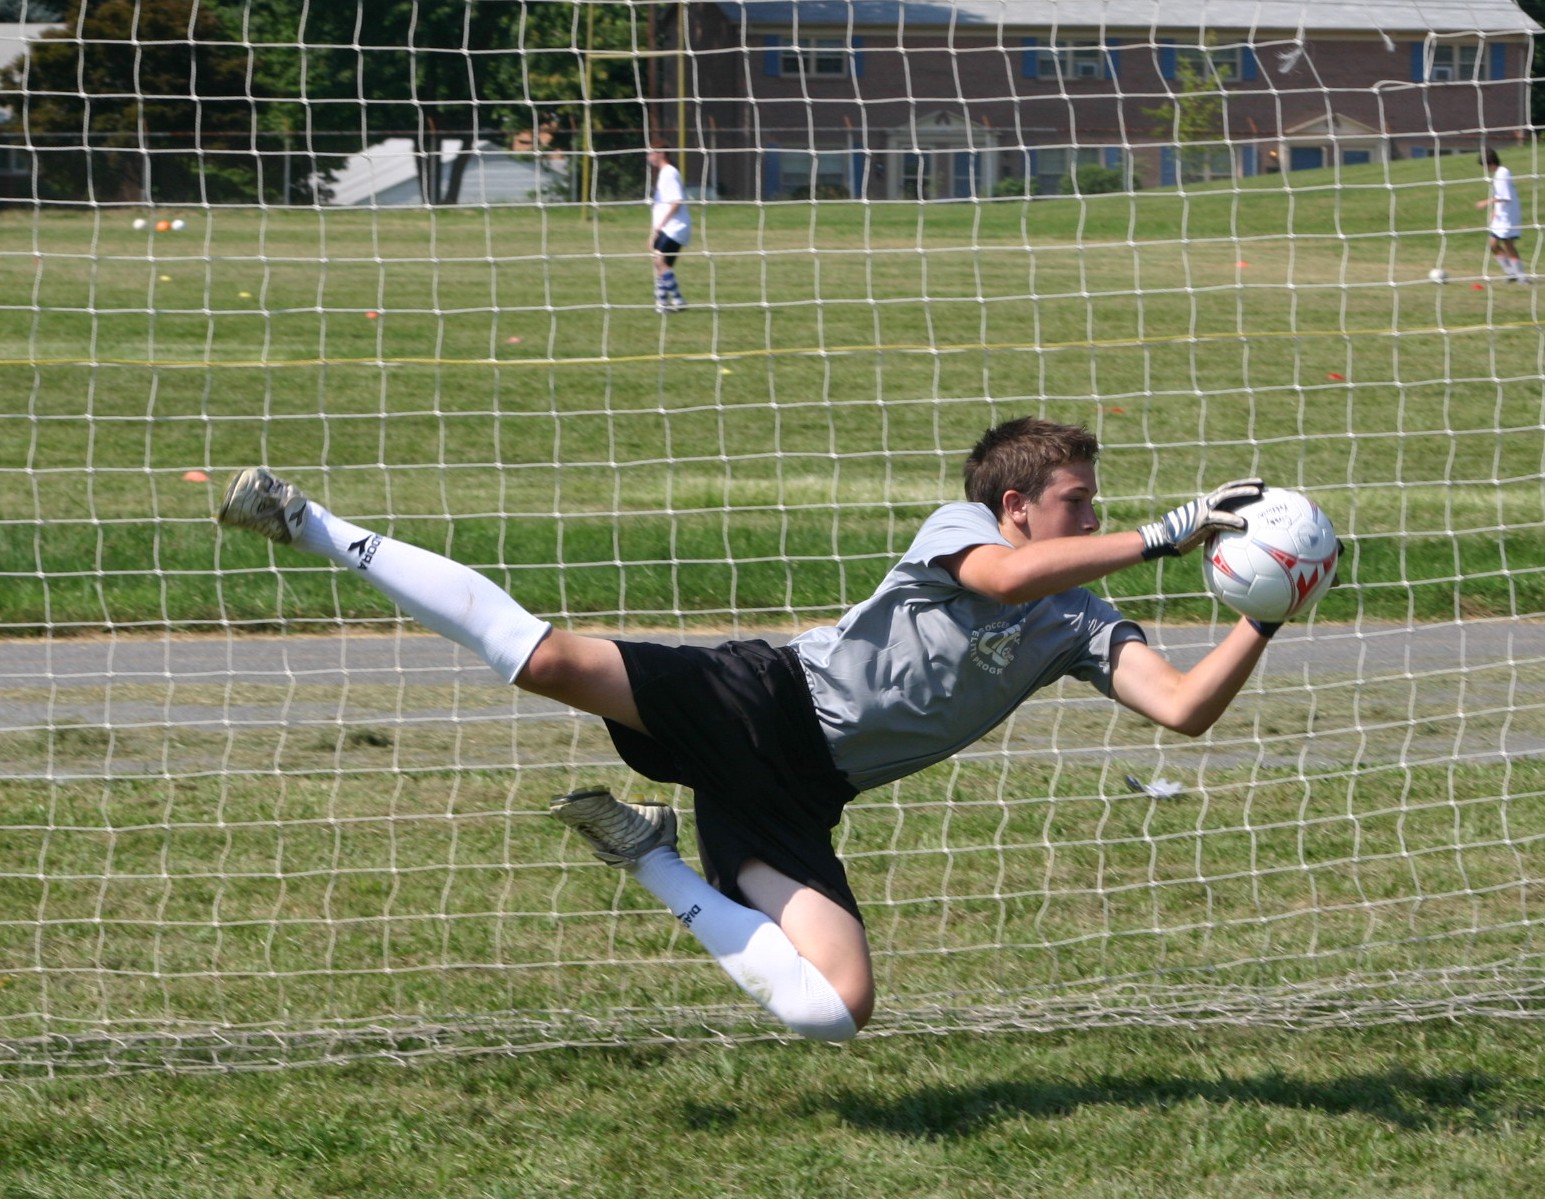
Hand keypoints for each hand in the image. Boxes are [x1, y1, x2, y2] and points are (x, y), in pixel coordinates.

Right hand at [1138, 478, 1264, 559]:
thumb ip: (1210, 533)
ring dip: (1243, 494)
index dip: (1241, 486)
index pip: (1225, 491)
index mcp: (1204, 505)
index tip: (1257, 485)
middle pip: (1229, 489)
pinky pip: (1220, 520)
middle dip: (1246, 484)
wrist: (1161, 540)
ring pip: (1226, 498)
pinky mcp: (1200, 522)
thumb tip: (1223, 543)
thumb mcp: (1196, 534)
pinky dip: (1233, 521)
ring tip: (1259, 495)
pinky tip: (1245, 525)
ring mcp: (1203, 511)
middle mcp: (1204, 503)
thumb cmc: (1176, 541)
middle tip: (1264, 485)